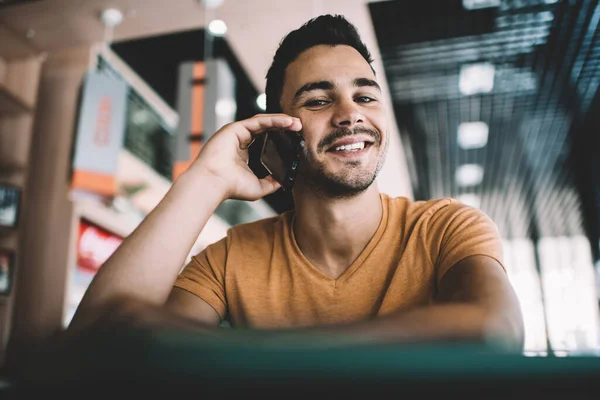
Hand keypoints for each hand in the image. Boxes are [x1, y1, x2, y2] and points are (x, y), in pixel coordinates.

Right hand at [187, 114, 302, 200]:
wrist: (214, 183)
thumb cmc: (231, 187)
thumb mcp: (258, 188)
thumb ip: (270, 184)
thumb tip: (282, 182)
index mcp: (244, 152)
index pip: (265, 138)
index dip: (280, 136)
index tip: (295, 138)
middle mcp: (240, 140)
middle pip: (266, 127)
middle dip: (284, 126)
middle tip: (299, 126)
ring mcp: (237, 132)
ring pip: (263, 121)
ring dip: (281, 120)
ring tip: (296, 123)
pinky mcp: (235, 128)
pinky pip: (258, 121)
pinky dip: (273, 120)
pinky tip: (286, 122)